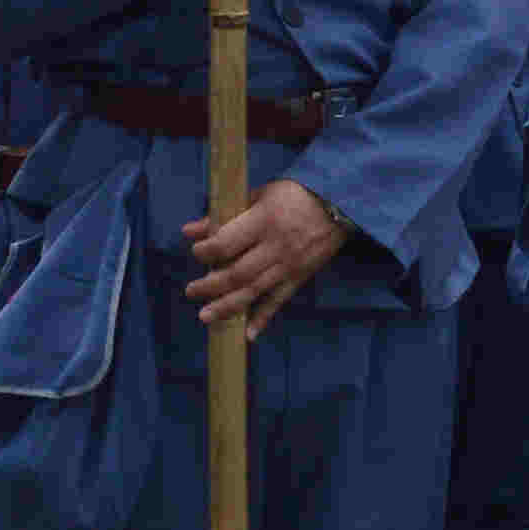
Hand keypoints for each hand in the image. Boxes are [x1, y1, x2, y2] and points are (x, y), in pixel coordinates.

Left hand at [182, 178, 347, 330]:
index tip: (196, 253)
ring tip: (206, 316)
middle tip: (191, 291)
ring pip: (254, 291)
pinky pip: (279, 300)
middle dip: (211, 286)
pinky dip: (263, 318)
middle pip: (237, 273)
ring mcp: (289, 265)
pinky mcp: (300, 277)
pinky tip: (248, 334)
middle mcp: (275, 247)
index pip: (228, 243)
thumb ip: (224, 216)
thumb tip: (189, 231)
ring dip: (228, 306)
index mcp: (263, 221)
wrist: (339, 203)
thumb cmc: (294, 194)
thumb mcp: (259, 195)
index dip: (207, 252)